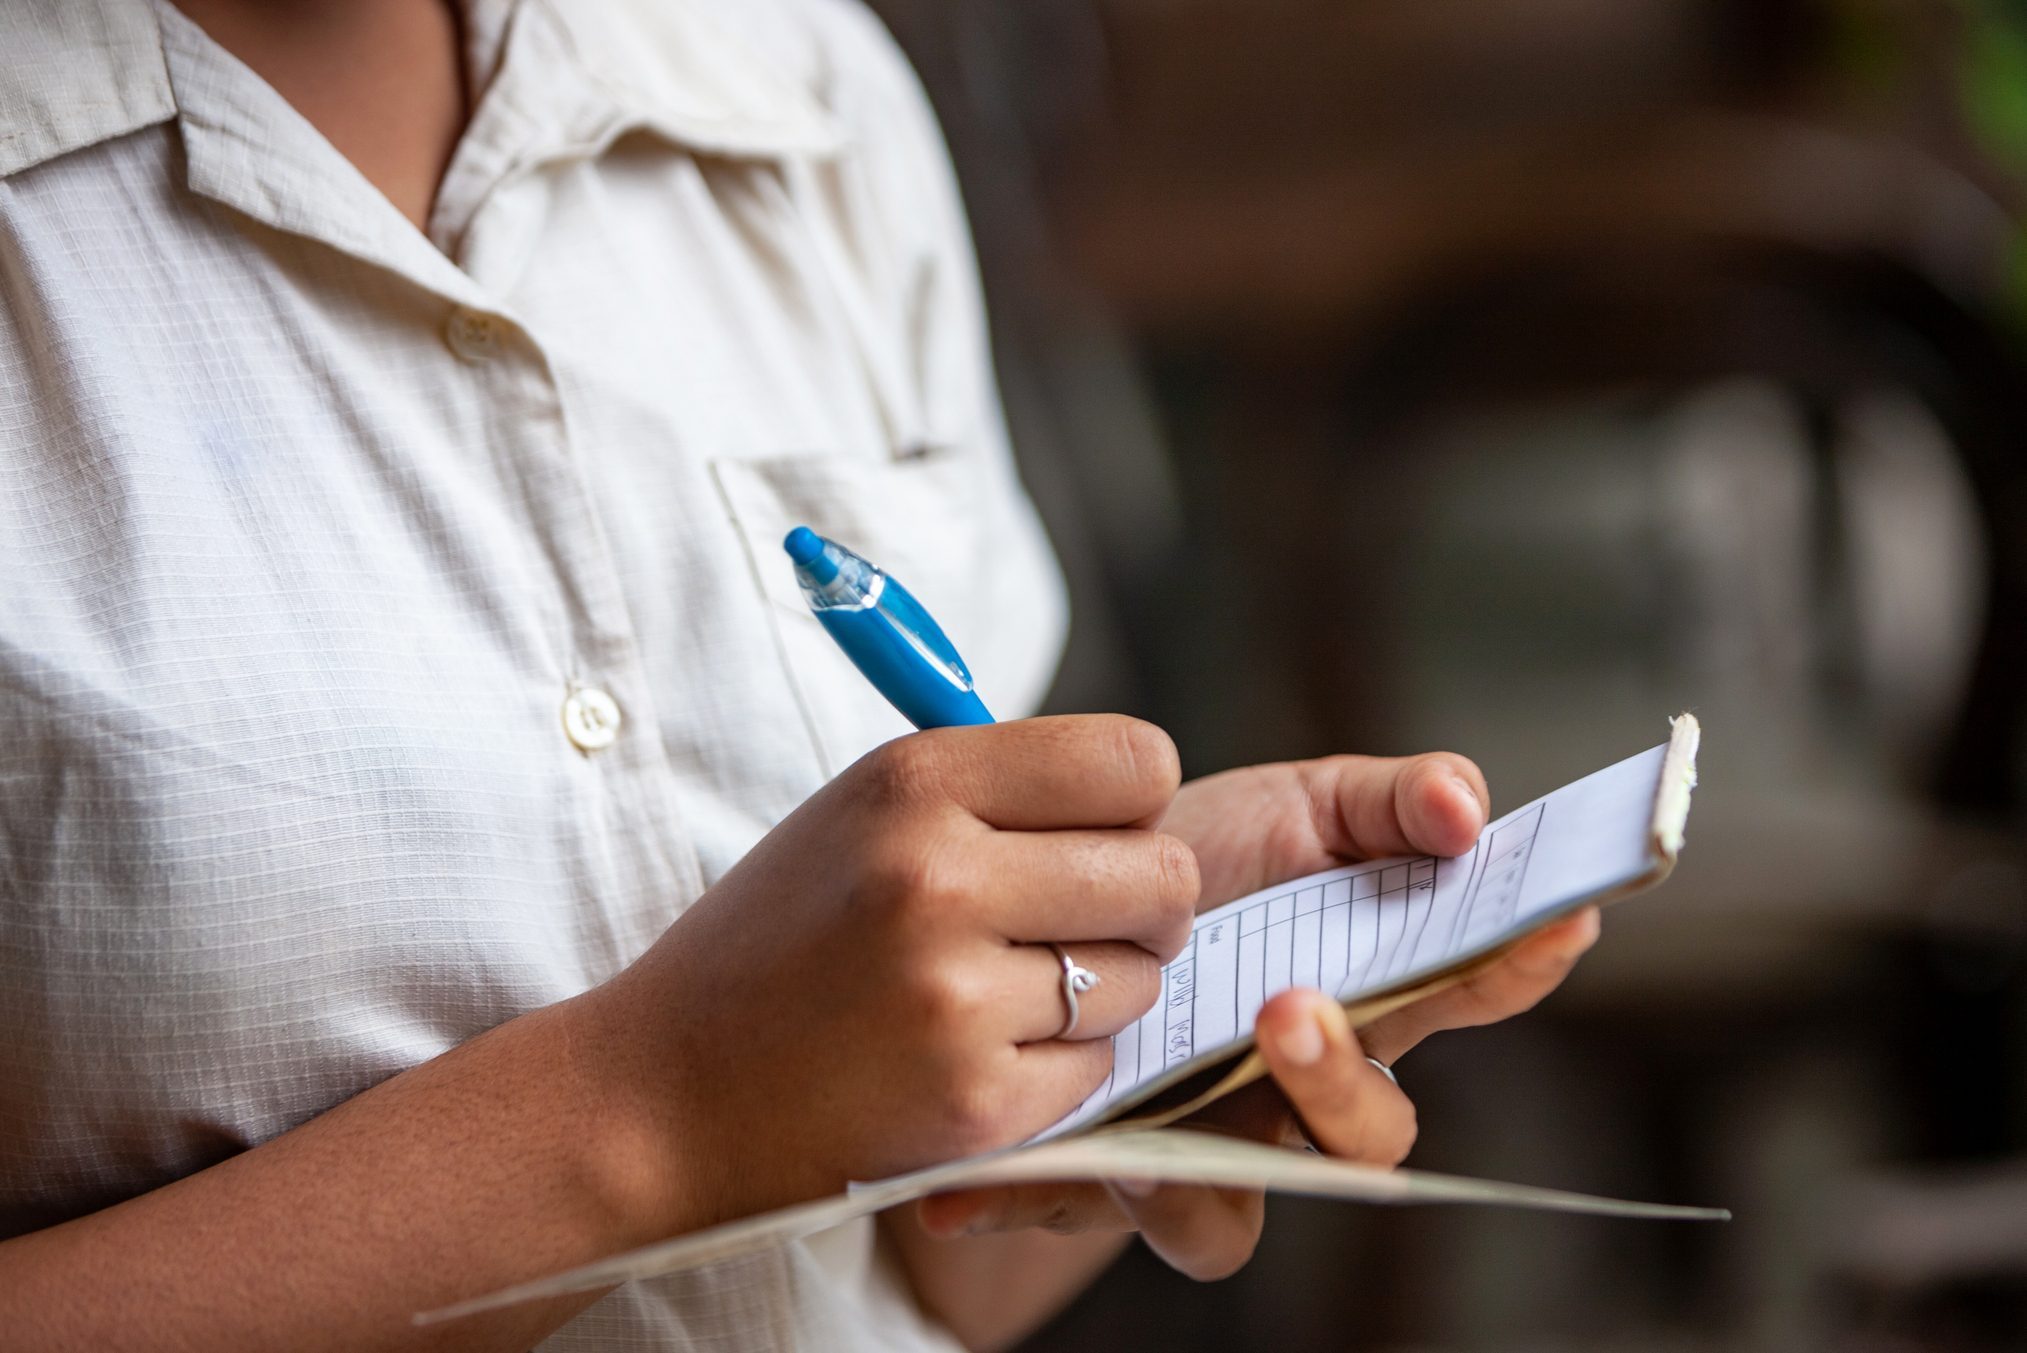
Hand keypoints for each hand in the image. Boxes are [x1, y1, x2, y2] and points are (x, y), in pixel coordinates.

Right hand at [582, 716, 1200, 1232]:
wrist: (664, 1092)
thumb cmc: (780, 941)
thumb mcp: (863, 816)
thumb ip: (999, 790)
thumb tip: (1146, 789)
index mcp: (915, 782)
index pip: (1134, 761)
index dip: (1136, 806)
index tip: (1103, 837)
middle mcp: (937, 877)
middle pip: (1167, 875)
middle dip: (1145, 906)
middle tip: (1084, 926)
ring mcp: (956, 997)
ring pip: (1140, 979)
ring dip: (1098, 994)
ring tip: (1001, 996)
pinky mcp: (973, 1103)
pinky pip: (1098, 1069)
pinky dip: (1057, 1070)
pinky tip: (975, 1058)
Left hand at [912, 752, 1599, 1278]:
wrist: (1036, 899)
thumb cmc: (1182, 862)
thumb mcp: (1285, 810)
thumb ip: (1384, 803)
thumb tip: (1469, 807)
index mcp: (1354, 990)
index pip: (1461, 993)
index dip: (1515, 965)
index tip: (1555, 920)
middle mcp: (1289, 1087)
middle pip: (1364, 1135)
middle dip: (1340, 1086)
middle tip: (1291, 1010)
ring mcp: (1196, 1139)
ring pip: (1230, 1213)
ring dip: (1197, 1179)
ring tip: (1147, 1141)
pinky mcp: (1094, 1170)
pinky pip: (1069, 1214)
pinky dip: (1016, 1201)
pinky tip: (963, 1191)